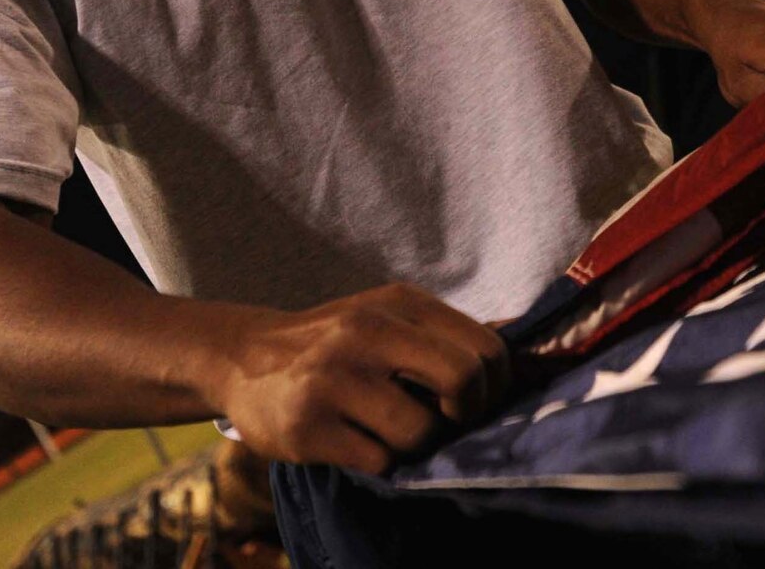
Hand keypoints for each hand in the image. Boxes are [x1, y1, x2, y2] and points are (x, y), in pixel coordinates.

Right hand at [207, 283, 507, 473]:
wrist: (243, 358)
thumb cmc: (335, 342)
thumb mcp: (389, 316)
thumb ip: (445, 334)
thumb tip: (521, 355)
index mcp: (399, 303)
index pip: (486, 347)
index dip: (495, 386)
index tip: (476, 401)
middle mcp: (367, 333)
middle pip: (464, 380)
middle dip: (467, 414)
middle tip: (448, 422)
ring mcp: (334, 380)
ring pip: (420, 432)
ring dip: (417, 445)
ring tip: (392, 431)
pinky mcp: (308, 427)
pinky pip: (379, 462)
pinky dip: (380, 461)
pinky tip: (359, 443)